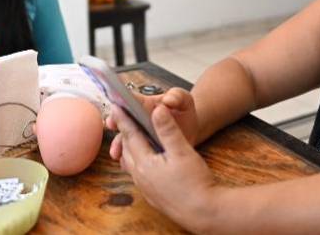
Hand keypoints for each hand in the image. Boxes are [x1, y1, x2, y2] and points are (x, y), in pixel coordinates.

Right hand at [107, 87, 199, 159]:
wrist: (190, 129)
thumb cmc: (184, 111)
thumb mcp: (184, 100)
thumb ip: (177, 96)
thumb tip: (168, 100)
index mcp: (145, 104)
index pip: (129, 100)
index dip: (122, 103)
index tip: (116, 108)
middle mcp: (138, 118)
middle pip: (122, 120)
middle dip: (116, 123)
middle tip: (111, 127)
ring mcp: (139, 134)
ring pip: (124, 138)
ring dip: (119, 144)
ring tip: (116, 152)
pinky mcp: (142, 148)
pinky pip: (132, 153)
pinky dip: (127, 159)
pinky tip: (126, 165)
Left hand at [108, 103, 219, 231]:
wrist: (204, 212)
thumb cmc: (195, 183)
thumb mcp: (183, 151)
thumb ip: (168, 130)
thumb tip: (157, 109)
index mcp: (145, 163)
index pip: (130, 135)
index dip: (123, 119)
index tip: (116, 106)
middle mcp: (141, 176)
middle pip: (128, 149)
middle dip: (124, 133)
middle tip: (122, 118)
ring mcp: (146, 187)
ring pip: (132, 163)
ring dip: (130, 148)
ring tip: (131, 137)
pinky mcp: (153, 195)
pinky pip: (138, 174)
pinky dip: (138, 162)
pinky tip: (145, 161)